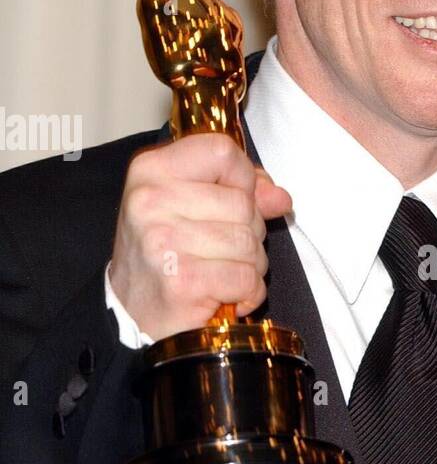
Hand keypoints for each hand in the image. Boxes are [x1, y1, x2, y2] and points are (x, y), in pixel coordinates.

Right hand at [109, 133, 292, 340]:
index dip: (243, 178)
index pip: (222, 151)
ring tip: (220, 273)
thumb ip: (239, 190)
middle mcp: (151, 200)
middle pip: (243, 203)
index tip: (234, 199)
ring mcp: (164, 240)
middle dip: (248, 232)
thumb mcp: (190, 206)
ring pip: (249, 242)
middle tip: (219, 250)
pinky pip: (246, 277)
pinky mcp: (181, 280)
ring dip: (249, 265)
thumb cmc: (164, 255)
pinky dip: (247, 292)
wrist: (131, 312)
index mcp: (151, 170)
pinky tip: (225, 295)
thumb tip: (279, 197)